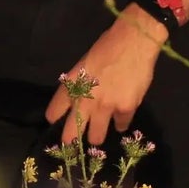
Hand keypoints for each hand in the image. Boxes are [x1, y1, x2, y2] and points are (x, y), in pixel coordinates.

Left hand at [44, 7, 166, 145]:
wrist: (133, 42)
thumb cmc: (107, 47)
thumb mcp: (84, 64)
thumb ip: (80, 84)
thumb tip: (79, 99)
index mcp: (72, 84)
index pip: (56, 110)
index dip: (54, 118)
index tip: (55, 122)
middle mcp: (86, 99)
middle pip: (72, 131)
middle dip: (70, 140)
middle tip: (71, 145)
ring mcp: (106, 106)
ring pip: (96, 136)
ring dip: (96, 137)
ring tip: (96, 138)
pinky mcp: (125, 108)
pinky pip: (121, 125)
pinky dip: (120, 124)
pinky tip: (120, 122)